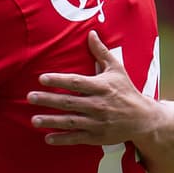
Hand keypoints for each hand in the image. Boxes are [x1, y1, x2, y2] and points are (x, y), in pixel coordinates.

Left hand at [27, 31, 157, 145]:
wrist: (143, 119)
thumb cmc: (127, 91)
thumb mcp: (117, 70)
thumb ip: (101, 52)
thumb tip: (91, 33)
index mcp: (102, 87)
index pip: (77, 83)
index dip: (59, 80)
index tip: (42, 78)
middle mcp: (98, 105)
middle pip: (70, 102)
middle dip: (48, 100)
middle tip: (30, 97)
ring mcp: (97, 122)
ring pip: (70, 121)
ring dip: (51, 121)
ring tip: (34, 120)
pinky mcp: (97, 136)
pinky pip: (77, 138)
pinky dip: (62, 139)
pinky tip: (47, 138)